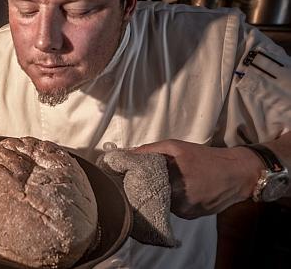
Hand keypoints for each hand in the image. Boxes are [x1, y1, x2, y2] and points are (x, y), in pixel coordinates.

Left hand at [133, 140, 262, 218]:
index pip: (141, 184)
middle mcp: (176, 199)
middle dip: (145, 188)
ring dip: (159, 194)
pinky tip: (180, 191)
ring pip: (161, 203)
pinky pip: (172, 209)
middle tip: (143, 179)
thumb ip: (149, 150)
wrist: (237, 174)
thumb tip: (127, 153)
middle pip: (149, 195)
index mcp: (170, 179)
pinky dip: (171, 200)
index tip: (126, 176)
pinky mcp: (190, 216)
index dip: (132, 180)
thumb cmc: (205, 157)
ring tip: (167, 183)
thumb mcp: (176, 146)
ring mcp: (183, 210)